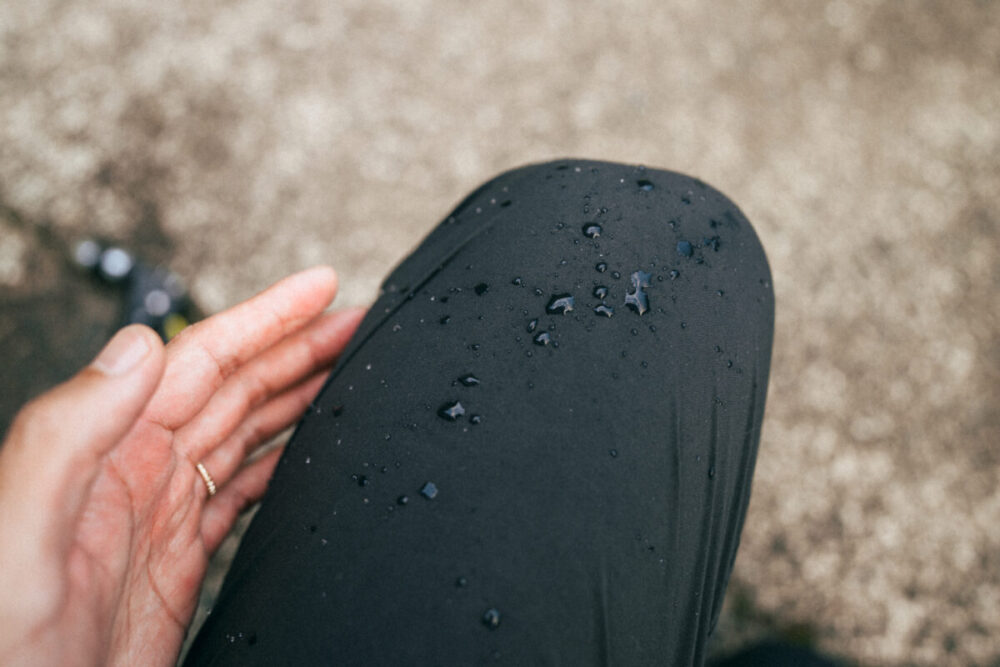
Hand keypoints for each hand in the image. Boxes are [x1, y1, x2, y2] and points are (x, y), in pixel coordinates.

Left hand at [0, 267, 363, 665]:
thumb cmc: (0, 649)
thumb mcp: (19, 531)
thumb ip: (68, 431)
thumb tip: (140, 344)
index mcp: (107, 452)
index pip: (201, 360)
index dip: (265, 318)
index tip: (320, 289)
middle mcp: (138, 472)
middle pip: (235, 386)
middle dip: (298, 345)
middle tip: (355, 321)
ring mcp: (162, 515)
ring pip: (244, 430)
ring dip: (296, 392)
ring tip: (346, 366)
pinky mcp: (179, 561)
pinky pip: (242, 489)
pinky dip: (281, 458)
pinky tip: (307, 446)